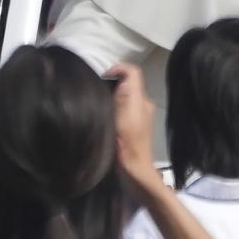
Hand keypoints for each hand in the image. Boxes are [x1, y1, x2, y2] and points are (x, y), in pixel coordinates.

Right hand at [108, 63, 157, 189]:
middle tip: (95, 92)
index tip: (100, 78)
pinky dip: (114, 107)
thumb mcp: (122, 115)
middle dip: (112, 83)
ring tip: (97, 104)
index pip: (132, 72)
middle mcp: (143, 103)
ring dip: (112, 96)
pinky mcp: (136, 125)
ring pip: (125, 95)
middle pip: (128, 82)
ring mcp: (141, 114)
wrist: (134, 170)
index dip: (117, 69)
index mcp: (141, 99)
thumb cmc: (127, 142)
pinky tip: (104, 117)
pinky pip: (125, 107)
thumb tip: (119, 75)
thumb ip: (122, 94)